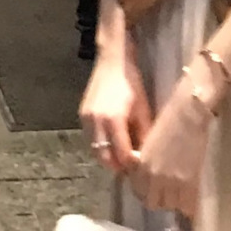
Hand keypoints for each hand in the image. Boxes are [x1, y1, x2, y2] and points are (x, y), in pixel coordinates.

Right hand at [80, 39, 152, 175]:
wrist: (112, 61)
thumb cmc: (132, 83)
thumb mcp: (143, 108)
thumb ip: (144, 133)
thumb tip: (148, 154)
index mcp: (113, 120)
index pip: (121, 154)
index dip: (131, 164)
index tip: (142, 168)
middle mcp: (96, 122)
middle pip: (104, 158)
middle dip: (117, 166)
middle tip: (131, 168)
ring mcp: (86, 119)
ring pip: (95, 150)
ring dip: (108, 157)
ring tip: (123, 156)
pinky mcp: (82, 115)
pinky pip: (91, 138)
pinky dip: (101, 145)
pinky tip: (113, 142)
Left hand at [127, 74, 214, 219]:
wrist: (188, 112)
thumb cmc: (169, 122)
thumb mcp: (149, 145)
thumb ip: (144, 163)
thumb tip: (146, 176)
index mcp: (140, 166)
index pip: (139, 192)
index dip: (147, 192)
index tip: (155, 188)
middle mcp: (152, 177)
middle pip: (152, 203)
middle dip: (159, 200)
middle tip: (168, 193)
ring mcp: (171, 181)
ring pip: (170, 206)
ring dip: (174, 202)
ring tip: (181, 193)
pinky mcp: (189, 181)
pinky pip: (187, 204)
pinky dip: (189, 205)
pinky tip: (191, 198)